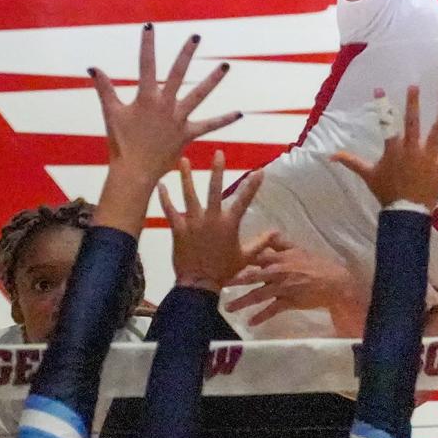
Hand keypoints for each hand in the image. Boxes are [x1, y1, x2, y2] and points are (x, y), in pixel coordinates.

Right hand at [91, 26, 240, 185]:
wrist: (134, 171)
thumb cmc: (121, 143)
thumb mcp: (111, 113)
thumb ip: (104, 88)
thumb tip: (92, 67)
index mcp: (146, 97)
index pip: (146, 64)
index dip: (147, 44)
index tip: (150, 26)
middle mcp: (165, 104)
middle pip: (177, 73)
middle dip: (186, 53)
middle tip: (196, 37)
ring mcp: (178, 118)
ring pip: (199, 94)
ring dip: (213, 80)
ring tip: (226, 66)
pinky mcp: (187, 134)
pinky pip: (209, 125)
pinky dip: (224, 120)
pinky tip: (239, 113)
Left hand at [159, 155, 274, 292]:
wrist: (199, 283)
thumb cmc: (224, 271)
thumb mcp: (245, 257)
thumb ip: (260, 242)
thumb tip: (276, 232)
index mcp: (228, 224)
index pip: (244, 201)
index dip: (253, 186)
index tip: (259, 171)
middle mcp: (211, 219)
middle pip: (214, 189)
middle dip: (217, 170)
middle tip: (218, 153)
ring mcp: (193, 222)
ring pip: (189, 195)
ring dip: (186, 177)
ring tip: (184, 160)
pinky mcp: (178, 228)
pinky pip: (170, 210)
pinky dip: (164, 198)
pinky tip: (161, 185)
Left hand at [226, 240, 366, 332]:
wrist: (333, 282)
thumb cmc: (314, 264)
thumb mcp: (297, 249)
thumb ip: (280, 243)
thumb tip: (269, 233)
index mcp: (278, 258)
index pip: (254, 257)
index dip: (237, 259)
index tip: (221, 261)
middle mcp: (277, 272)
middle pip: (251, 276)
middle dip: (234, 280)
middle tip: (217, 284)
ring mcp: (282, 288)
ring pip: (258, 295)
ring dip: (242, 302)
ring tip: (228, 308)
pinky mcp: (289, 302)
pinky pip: (272, 310)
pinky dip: (261, 316)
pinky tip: (250, 322)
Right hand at [331, 86, 437, 209]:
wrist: (406, 211)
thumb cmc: (386, 191)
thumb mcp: (367, 175)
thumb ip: (351, 162)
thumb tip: (330, 156)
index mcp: (393, 149)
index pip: (386, 123)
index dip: (382, 106)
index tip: (379, 89)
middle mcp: (412, 148)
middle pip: (412, 122)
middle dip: (413, 103)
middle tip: (414, 86)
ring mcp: (429, 156)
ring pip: (437, 131)